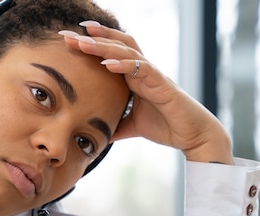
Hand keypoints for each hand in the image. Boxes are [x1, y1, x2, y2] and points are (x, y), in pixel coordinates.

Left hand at [60, 23, 233, 164]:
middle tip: (67, 34)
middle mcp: (142, 70)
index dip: (91, 44)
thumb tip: (96, 135)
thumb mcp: (131, 127)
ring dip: (104, 46)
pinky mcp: (163, 85)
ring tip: (83, 42)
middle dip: (92, 38)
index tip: (68, 40)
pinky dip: (125, 65)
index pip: (110, 53)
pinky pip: (143, 69)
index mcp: (134, 77)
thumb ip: (115, 126)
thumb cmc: (165, 126)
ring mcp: (153, 75)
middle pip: (116, 45)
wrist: (192, 136)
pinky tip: (108, 64)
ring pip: (128, 52)